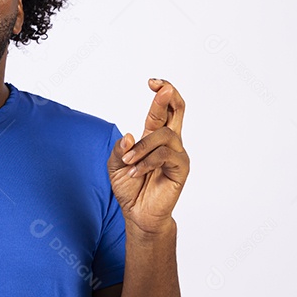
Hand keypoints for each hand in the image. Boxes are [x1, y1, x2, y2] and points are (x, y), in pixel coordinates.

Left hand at [107, 79, 189, 234]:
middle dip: (170, 95)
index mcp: (154, 137)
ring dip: (142, 147)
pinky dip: (146, 162)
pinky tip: (134, 172)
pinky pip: (164, 155)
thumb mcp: (115, 166)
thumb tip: (128, 135)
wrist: (138, 214)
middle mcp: (169, 142)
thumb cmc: (130, 188)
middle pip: (178, 110)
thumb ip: (120, 149)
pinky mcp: (181, 169)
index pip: (163, 110)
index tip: (152, 82)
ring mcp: (177, 155)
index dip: (161, 93)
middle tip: (161, 87)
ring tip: (127, 163)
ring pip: (164, 135)